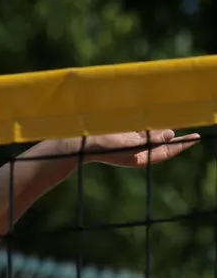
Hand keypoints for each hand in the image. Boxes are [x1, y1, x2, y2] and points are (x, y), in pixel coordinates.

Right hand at [82, 130, 199, 166]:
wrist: (80, 143)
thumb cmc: (103, 145)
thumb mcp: (129, 143)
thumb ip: (150, 139)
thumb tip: (170, 133)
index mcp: (140, 158)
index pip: (167, 151)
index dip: (182, 145)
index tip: (197, 138)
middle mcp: (137, 151)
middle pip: (161, 142)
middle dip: (171, 136)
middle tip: (188, 132)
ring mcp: (130, 143)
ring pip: (152, 133)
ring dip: (158, 128)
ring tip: (165, 125)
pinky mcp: (124, 134)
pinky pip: (141, 129)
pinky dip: (147, 124)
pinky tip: (149, 119)